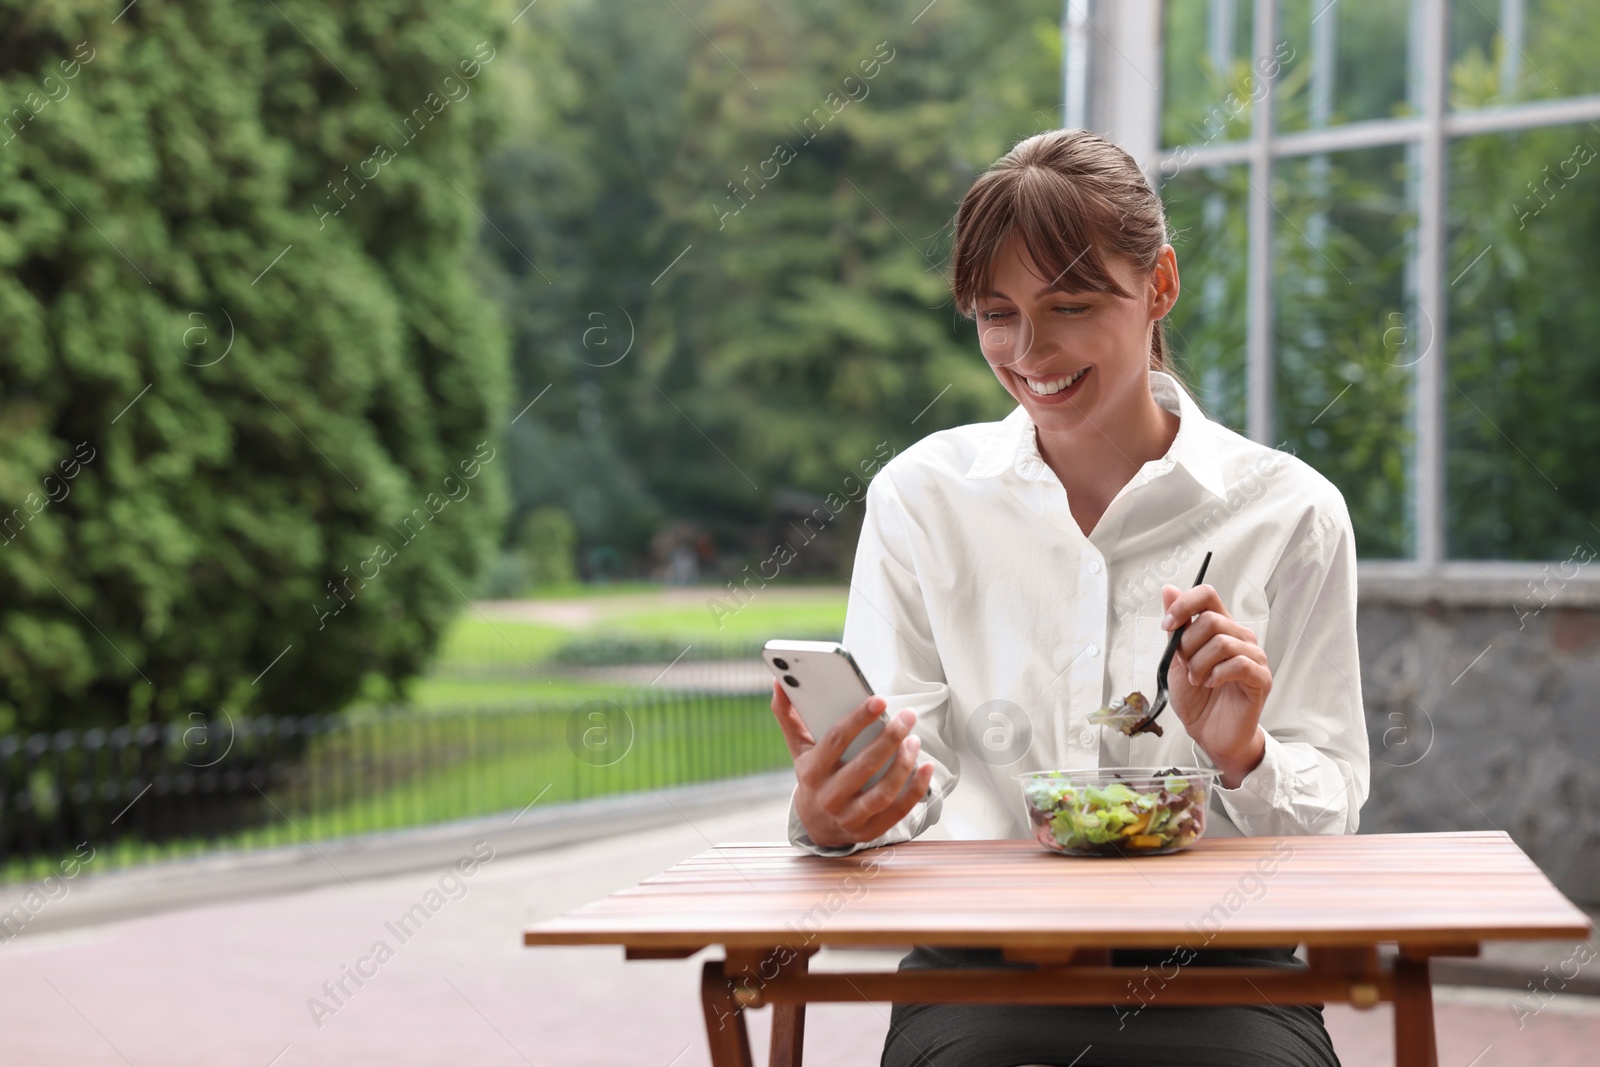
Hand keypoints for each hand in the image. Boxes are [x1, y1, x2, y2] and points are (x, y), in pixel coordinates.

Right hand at [769, 679, 933, 848]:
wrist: (816, 825)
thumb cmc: (813, 776)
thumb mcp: (798, 748)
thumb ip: (788, 715)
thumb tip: (779, 682)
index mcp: (811, 772)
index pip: (836, 740)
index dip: (858, 719)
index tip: (879, 700)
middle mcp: (829, 797)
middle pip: (865, 765)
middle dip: (890, 737)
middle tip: (908, 717)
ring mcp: (850, 817)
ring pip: (883, 792)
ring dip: (903, 764)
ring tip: (914, 740)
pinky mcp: (870, 830)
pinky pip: (898, 810)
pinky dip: (916, 789)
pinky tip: (926, 768)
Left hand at [1159, 583, 1269, 788]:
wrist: (1208, 732)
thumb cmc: (1196, 697)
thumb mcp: (1177, 659)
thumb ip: (1176, 627)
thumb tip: (1169, 589)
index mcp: (1220, 628)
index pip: (1207, 595)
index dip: (1184, 605)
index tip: (1167, 626)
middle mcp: (1239, 637)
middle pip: (1211, 620)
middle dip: (1188, 646)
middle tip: (1187, 667)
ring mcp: (1254, 657)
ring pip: (1222, 642)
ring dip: (1200, 664)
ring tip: (1197, 680)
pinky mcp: (1261, 678)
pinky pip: (1239, 664)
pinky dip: (1217, 674)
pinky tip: (1211, 684)